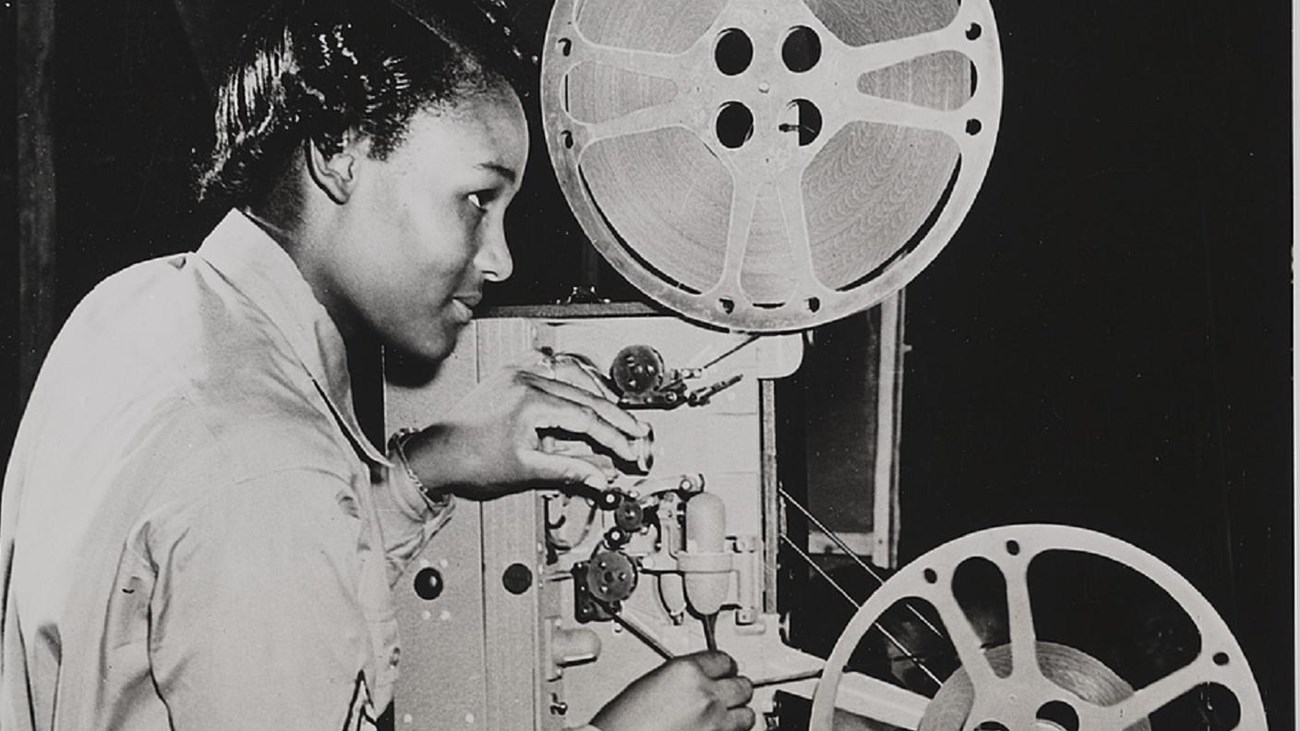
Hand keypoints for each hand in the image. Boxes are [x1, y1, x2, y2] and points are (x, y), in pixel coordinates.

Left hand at [399, 354, 650, 498]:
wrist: (435, 454)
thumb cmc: (468, 461)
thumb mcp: (526, 471)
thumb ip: (569, 471)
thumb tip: (600, 477)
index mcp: (530, 401)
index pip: (587, 418)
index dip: (614, 437)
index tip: (629, 451)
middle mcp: (525, 379)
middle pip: (586, 396)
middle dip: (615, 419)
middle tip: (636, 434)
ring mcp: (517, 374)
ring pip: (573, 379)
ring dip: (598, 398)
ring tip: (618, 416)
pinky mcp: (511, 376)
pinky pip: (553, 371)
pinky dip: (574, 384)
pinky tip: (585, 394)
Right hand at [590, 651, 754, 730]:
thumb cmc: (622, 723)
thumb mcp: (649, 683)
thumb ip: (680, 677)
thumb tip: (697, 680)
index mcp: (686, 672)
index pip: (723, 659)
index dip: (724, 665)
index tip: (725, 669)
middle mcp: (706, 696)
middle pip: (741, 685)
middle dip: (735, 688)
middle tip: (729, 691)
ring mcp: (715, 723)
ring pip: (747, 714)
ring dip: (738, 713)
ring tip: (728, 714)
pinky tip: (718, 730)